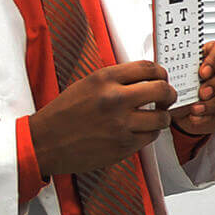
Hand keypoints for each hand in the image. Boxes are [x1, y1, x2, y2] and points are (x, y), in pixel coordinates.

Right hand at [30, 61, 175, 177]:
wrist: (44, 142)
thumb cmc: (64, 114)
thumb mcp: (87, 84)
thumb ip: (116, 79)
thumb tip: (146, 77)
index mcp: (105, 79)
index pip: (148, 68)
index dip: (161, 72)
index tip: (161, 78)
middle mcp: (115, 99)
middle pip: (161, 90)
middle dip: (169, 93)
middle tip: (166, 97)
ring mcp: (121, 124)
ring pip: (161, 118)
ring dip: (162, 117)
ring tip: (154, 116)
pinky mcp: (123, 146)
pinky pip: (150, 137)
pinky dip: (150, 133)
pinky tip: (141, 130)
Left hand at [170, 40, 214, 136]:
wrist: (186, 111)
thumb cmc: (183, 87)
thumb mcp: (178, 77)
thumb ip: (177, 75)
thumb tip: (169, 81)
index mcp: (213, 54)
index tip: (202, 72)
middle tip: (203, 93)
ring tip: (196, 109)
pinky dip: (211, 116)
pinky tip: (198, 117)